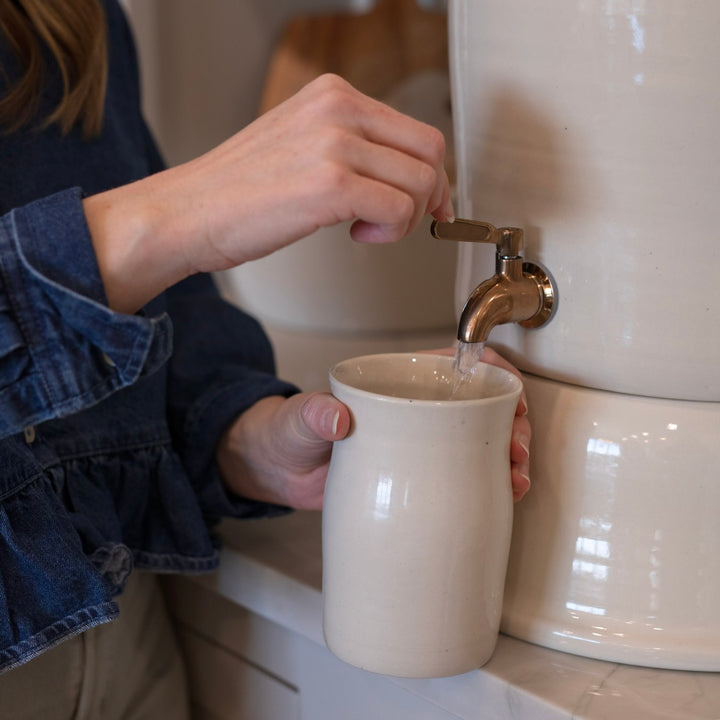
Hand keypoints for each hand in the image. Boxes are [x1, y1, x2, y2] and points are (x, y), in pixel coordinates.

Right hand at [85, 74, 453, 313]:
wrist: (188, 212)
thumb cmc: (237, 191)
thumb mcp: (300, 145)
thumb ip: (350, 148)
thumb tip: (397, 175)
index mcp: (333, 95)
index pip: (415, 130)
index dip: (432, 174)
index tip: (430, 202)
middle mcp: (339, 109)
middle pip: (430, 151)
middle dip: (430, 196)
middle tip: (408, 223)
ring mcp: (336, 143)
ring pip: (420, 183)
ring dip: (405, 219)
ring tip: (367, 229)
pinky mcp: (331, 183)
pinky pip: (398, 210)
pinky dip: (389, 232)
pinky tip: (356, 235)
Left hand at [217, 346, 531, 509]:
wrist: (277, 473)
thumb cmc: (285, 433)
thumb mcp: (298, 421)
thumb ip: (313, 415)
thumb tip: (337, 417)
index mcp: (395, 381)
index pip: (456, 364)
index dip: (492, 373)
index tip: (511, 396)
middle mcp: (416, 409)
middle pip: (481, 405)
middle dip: (511, 423)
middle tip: (515, 450)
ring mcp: (422, 444)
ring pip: (481, 440)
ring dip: (508, 455)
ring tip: (515, 477)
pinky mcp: (420, 476)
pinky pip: (464, 473)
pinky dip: (490, 481)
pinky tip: (502, 496)